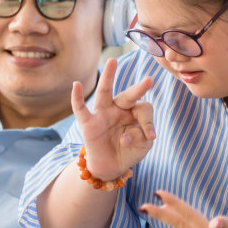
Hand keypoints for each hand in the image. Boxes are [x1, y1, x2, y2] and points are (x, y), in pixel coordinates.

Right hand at [71, 57, 156, 178]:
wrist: (111, 166)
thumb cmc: (129, 151)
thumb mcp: (143, 146)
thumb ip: (142, 137)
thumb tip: (125, 136)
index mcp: (134, 112)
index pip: (143, 109)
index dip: (148, 123)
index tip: (150, 137)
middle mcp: (119, 108)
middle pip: (128, 95)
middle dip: (139, 89)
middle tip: (150, 80)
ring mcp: (102, 114)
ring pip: (105, 92)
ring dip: (109, 77)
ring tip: (113, 61)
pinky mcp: (88, 124)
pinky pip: (81, 109)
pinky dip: (77, 98)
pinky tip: (76, 85)